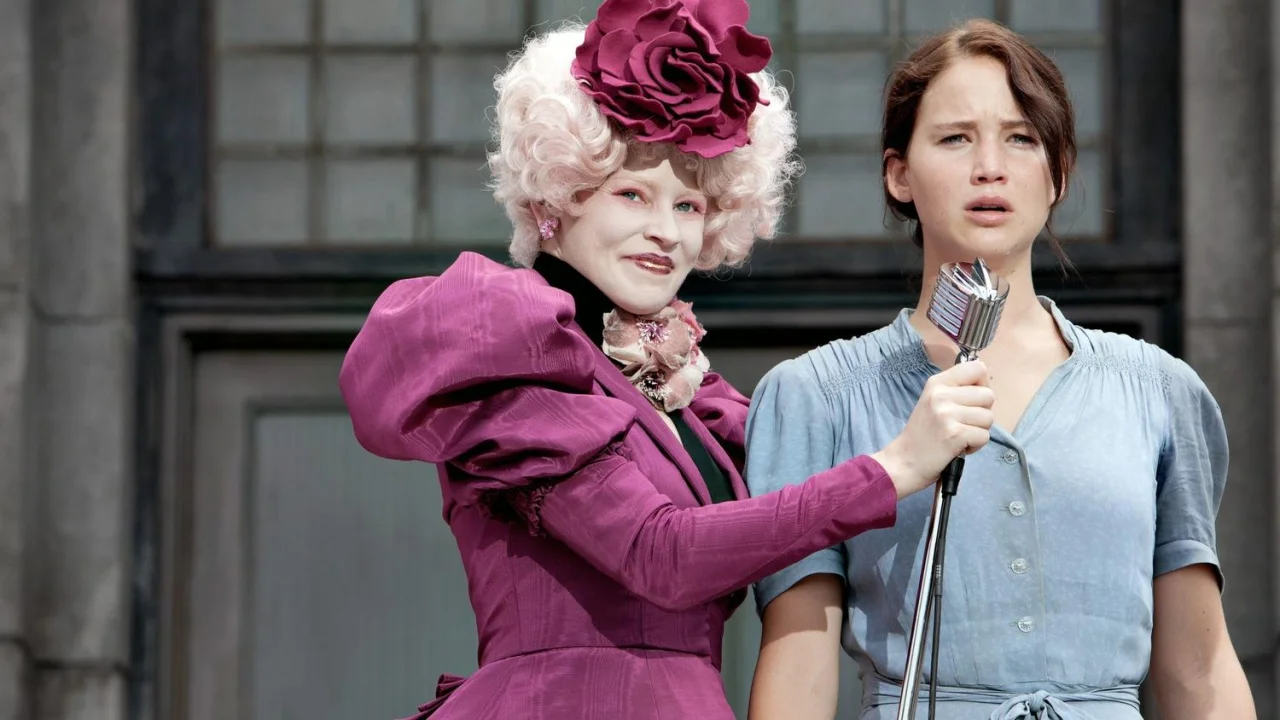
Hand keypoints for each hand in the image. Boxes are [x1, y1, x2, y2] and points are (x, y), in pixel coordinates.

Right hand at [871, 360, 994, 498]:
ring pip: (988, 417)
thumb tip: (986, 388)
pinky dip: (976, 445)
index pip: (977, 368)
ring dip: (979, 431)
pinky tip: (959, 447)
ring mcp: (947, 414)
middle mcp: (941, 395)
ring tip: (959, 436)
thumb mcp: (933, 402)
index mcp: (937, 383)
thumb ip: (956, 391)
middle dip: (982, 412)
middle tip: (963, 423)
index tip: (972, 400)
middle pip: (988, 395)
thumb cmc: (923, 433)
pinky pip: (984, 436)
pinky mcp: (954, 434)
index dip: (983, 385)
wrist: (904, 461)